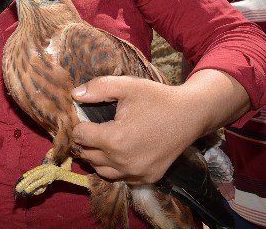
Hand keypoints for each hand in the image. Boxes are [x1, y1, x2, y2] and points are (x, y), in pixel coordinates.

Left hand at [70, 76, 203, 184]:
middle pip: (88, 155)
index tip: (86, 118)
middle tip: (93, 128)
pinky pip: (121, 177)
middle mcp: (123, 161)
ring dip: (98, 157)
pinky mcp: (148, 178)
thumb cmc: (157, 98)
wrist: (191, 114)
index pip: (80, 137)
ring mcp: (136, 173)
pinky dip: (116, 167)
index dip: (80, 125)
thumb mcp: (126, 86)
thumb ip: (98, 88)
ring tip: (104, 140)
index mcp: (114, 139)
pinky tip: (121, 151)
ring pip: (101, 170)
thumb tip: (75, 95)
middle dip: (86, 141)